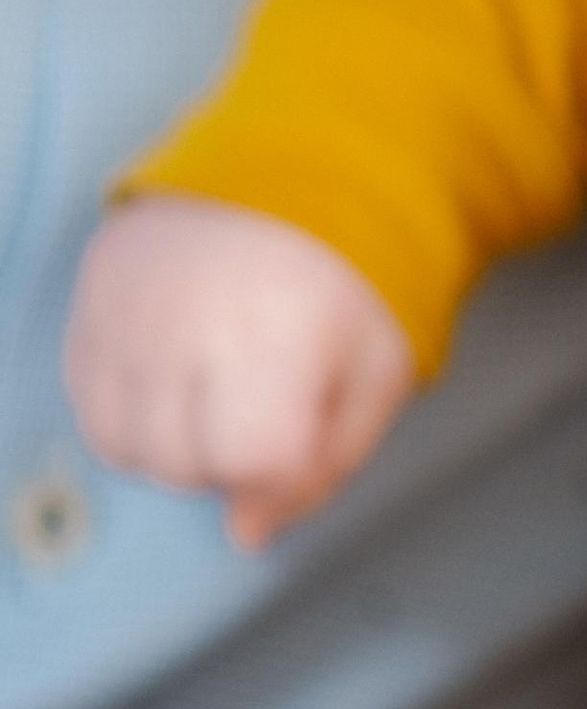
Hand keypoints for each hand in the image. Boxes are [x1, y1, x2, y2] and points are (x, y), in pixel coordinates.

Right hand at [65, 194, 417, 548]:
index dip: (286, 469)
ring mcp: (124, 315)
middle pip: (185, 467)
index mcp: (272, 334)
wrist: (285, 176)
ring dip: (177, 446)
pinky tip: (179, 376)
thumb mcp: (376, 374)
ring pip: (128, 449)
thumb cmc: (343, 285)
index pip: (254, 460)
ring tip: (221, 388)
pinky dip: (135, 415)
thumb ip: (325, 466)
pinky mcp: (89, 306)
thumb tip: (247, 533)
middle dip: (232, 460)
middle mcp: (183, 325)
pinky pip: (94, 408)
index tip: (304, 430)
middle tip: (266, 400)